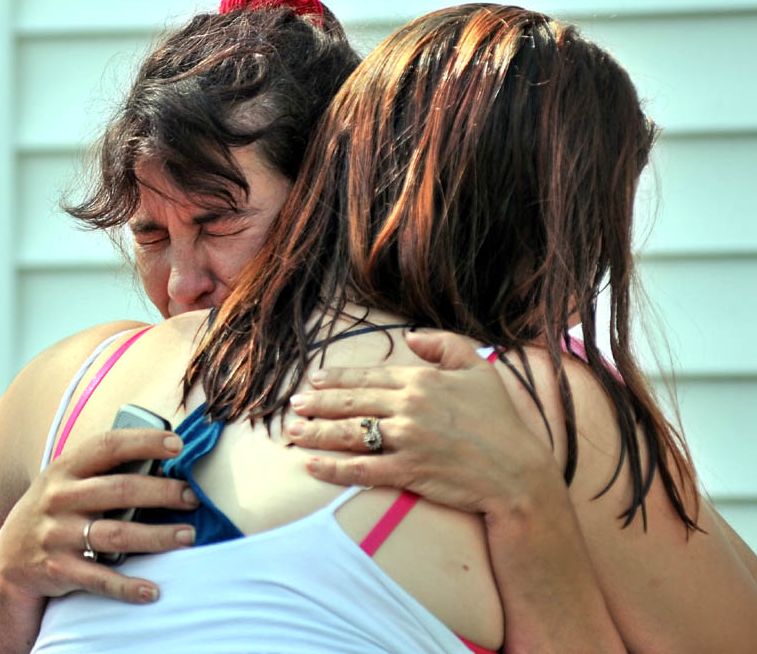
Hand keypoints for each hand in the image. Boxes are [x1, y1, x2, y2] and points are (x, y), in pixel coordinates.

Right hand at [0, 427, 198, 606]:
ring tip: (188, 535)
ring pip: (116, 535)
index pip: (109, 446)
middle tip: (193, 498)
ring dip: (157, 537)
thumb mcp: (70, 480)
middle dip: (162, 493)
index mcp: (67, 468)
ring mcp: (57, 535)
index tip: (177, 444)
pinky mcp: (58, 570)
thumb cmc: (59, 508)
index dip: (144, 442)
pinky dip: (127, 586)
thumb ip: (108, 469)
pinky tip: (153, 590)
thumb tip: (165, 466)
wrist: (9, 557)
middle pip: (120, 490)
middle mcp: (60, 498)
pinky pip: (99, 579)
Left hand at [287, 329, 557, 517]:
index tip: (315, 380)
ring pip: (350, 434)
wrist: (517, 471)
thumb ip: (444, 344)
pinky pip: (362, 470)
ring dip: (316, 433)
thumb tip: (410, 337)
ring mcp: (406, 440)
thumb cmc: (500, 418)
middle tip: (294, 405)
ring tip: (292, 432)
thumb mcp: (479, 367)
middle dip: (317, 404)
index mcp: (422, 380)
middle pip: (352, 403)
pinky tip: (312, 466)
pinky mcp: (408, 472)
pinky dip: (333, 468)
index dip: (337, 378)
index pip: (369, 376)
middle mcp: (408, 407)